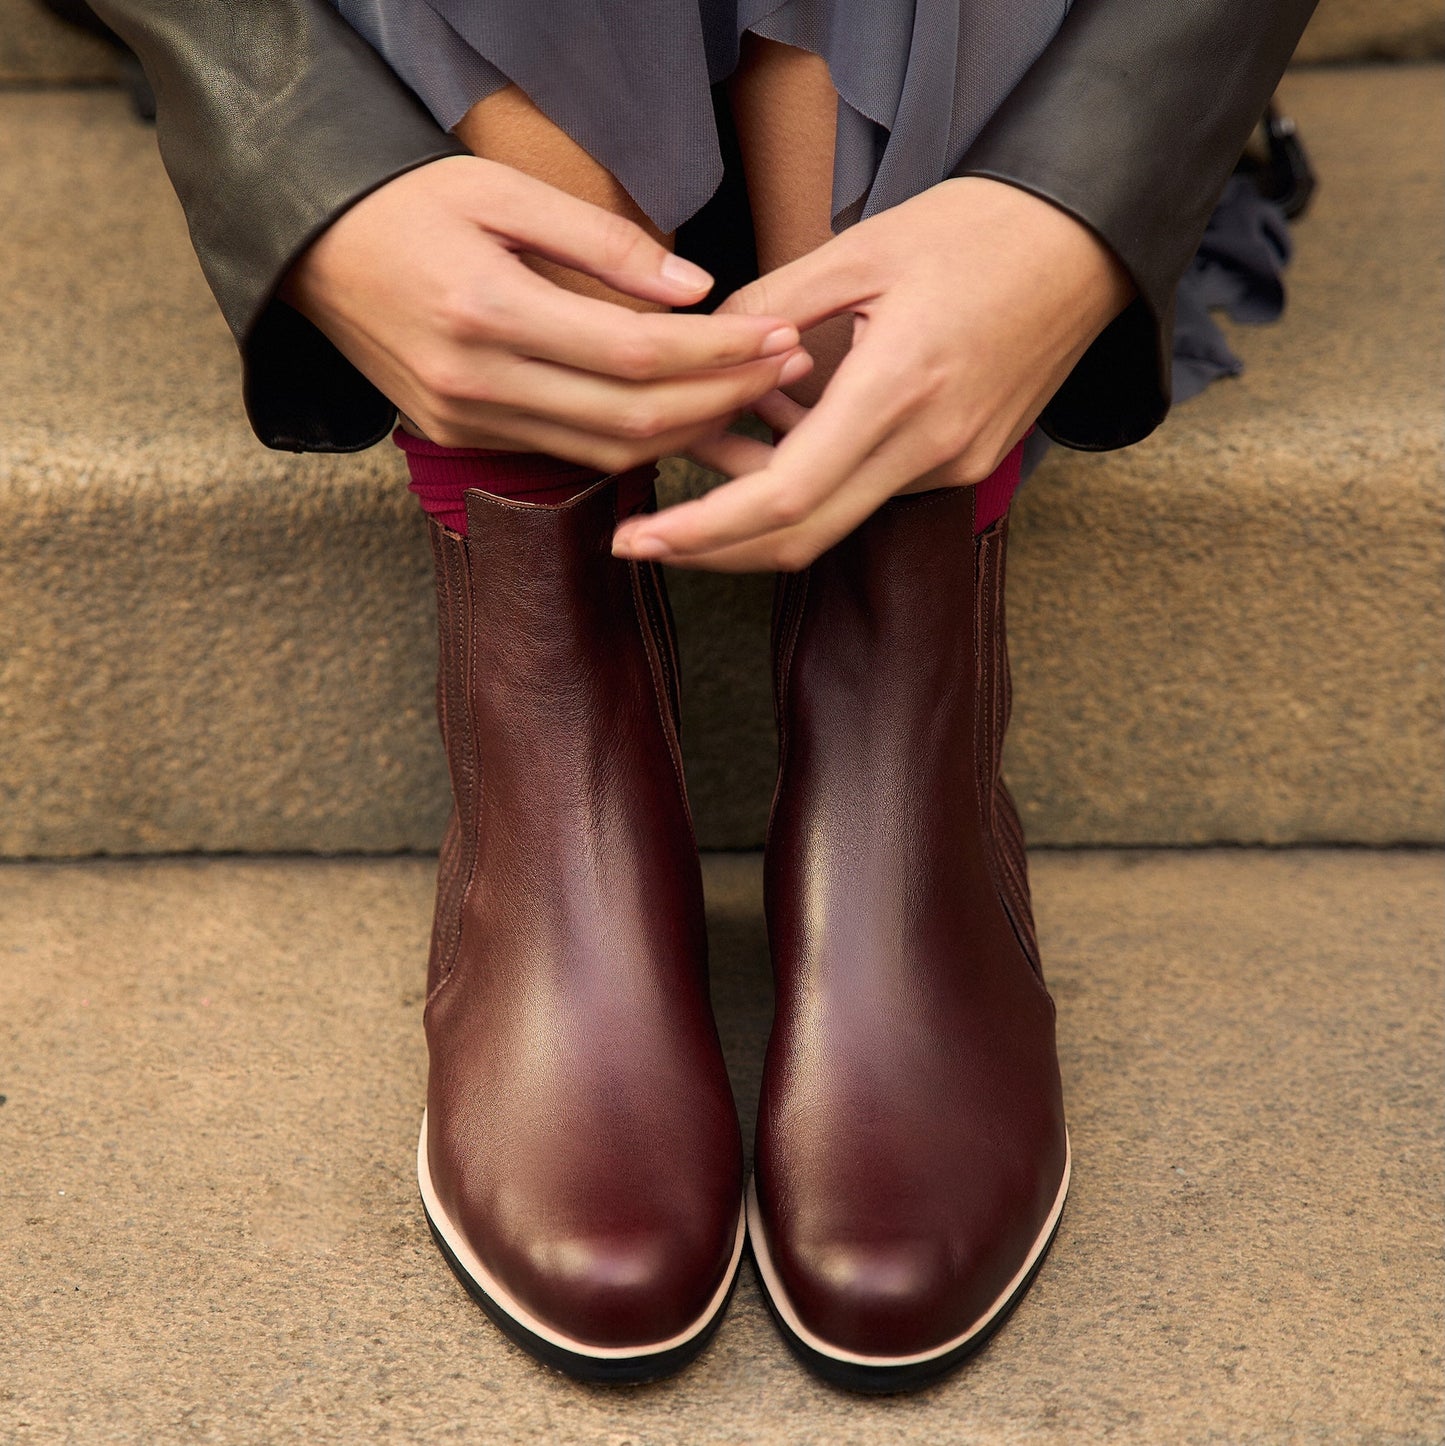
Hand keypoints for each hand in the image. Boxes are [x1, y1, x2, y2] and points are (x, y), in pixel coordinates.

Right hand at [280, 155, 811, 469]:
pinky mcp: (463, 440)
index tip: (780, 337)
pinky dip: (635, 441)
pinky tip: (684, 417)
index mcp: (486, 311)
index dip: (719, 354)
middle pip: (632, 418)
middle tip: (787, 373)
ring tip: (753, 401)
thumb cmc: (412, 205)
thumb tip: (695, 292)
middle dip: (723, 400)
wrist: (315, 252)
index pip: (636, 354)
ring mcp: (467, 422)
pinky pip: (571, 453)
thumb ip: (605, 245)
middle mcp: (476, 383)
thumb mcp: (503, 191)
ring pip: (608, 452)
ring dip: (689, 433)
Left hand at [611, 177, 1133, 570]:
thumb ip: (768, 310)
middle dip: (712, 547)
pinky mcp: (962, 465)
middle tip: (642, 536)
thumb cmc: (979, 229)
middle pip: (801, 537)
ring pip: (831, 517)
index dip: (705, 531)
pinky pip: (867, 492)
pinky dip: (809, 478)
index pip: (786, 496)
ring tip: (711, 440)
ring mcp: (952, 466)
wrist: (1087, 245)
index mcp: (900, 388)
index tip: (641, 539)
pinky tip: (780, 428)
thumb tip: (696, 358)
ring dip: (758, 501)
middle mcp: (930, 447)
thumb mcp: (862, 248)